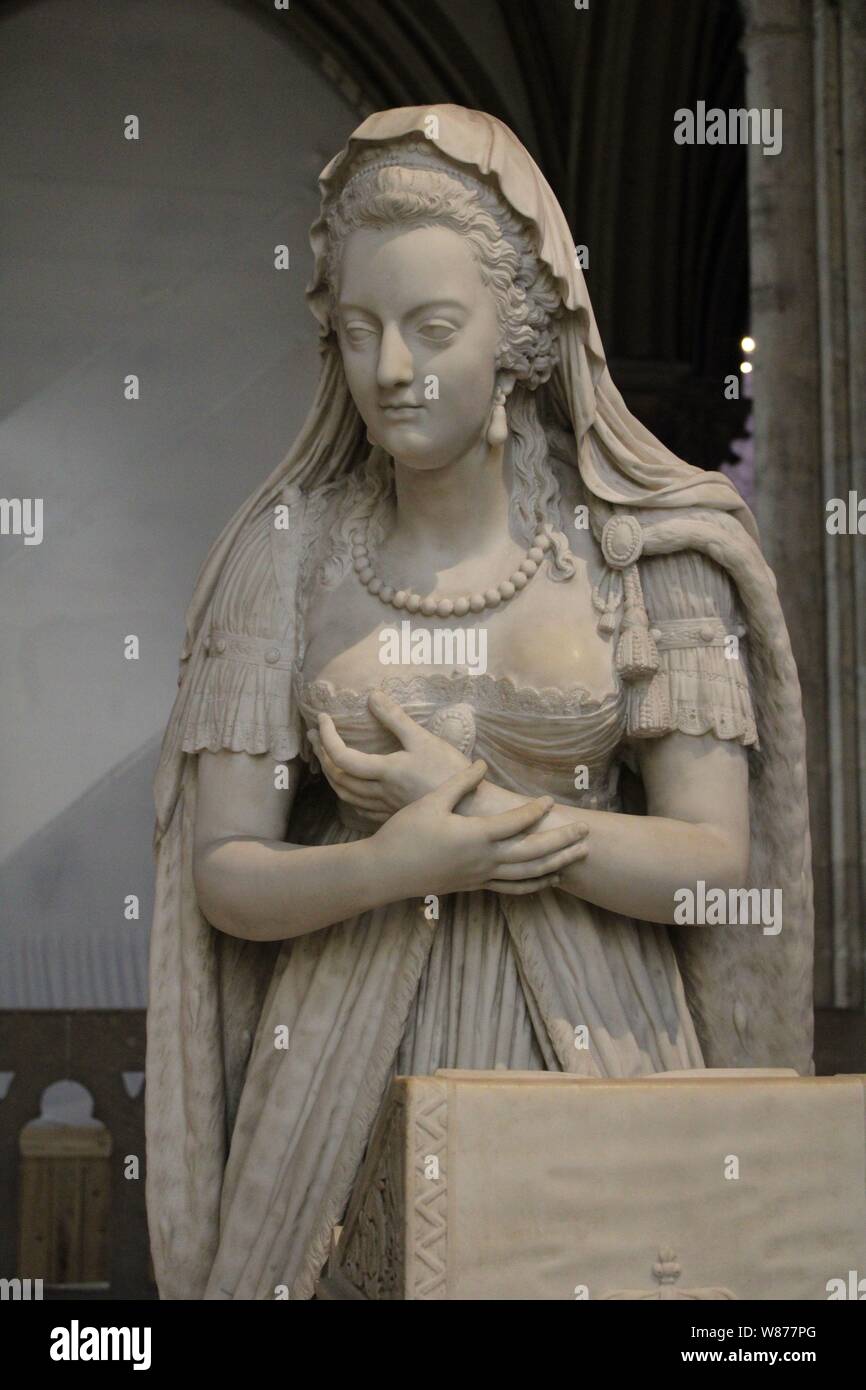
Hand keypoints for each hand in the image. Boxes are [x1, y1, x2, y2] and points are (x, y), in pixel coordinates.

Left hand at [309, 689, 469, 821]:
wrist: (471, 812)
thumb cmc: (450, 773)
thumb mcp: (425, 740)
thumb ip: (396, 718)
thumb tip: (372, 696)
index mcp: (385, 771)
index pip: (342, 756)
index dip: (327, 737)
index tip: (323, 718)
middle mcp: (380, 792)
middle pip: (338, 777)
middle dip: (321, 754)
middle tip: (314, 735)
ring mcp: (385, 806)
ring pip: (346, 794)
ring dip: (330, 775)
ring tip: (324, 759)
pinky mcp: (394, 815)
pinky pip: (360, 808)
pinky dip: (348, 794)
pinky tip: (351, 788)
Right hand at [371, 760, 589, 897]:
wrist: (385, 872)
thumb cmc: (405, 833)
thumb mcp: (431, 802)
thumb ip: (460, 783)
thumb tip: (482, 763)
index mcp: (474, 837)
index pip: (516, 823)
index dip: (536, 811)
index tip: (552, 799)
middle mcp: (483, 860)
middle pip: (533, 853)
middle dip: (562, 841)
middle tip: (586, 831)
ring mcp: (481, 877)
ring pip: (528, 874)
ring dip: (556, 864)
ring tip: (579, 855)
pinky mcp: (475, 886)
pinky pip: (512, 888)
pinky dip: (534, 884)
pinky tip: (549, 879)